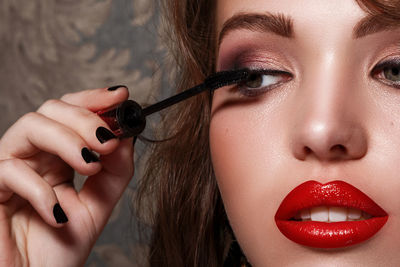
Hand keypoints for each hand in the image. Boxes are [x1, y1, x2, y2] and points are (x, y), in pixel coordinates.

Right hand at [0, 86, 134, 265]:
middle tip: (108, 141)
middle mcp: (34, 156)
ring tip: (90, 164)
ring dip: (66, 140)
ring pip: (30, 127)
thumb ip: (116, 171)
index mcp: (58, 156)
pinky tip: (57, 213)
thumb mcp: (99, 204)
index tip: (122, 96)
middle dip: (84, 118)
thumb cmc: (62, 248)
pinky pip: (9, 170)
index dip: (94, 99)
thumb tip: (127, 135)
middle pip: (51, 110)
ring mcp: (10, 169)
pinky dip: (39, 189)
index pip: (72, 112)